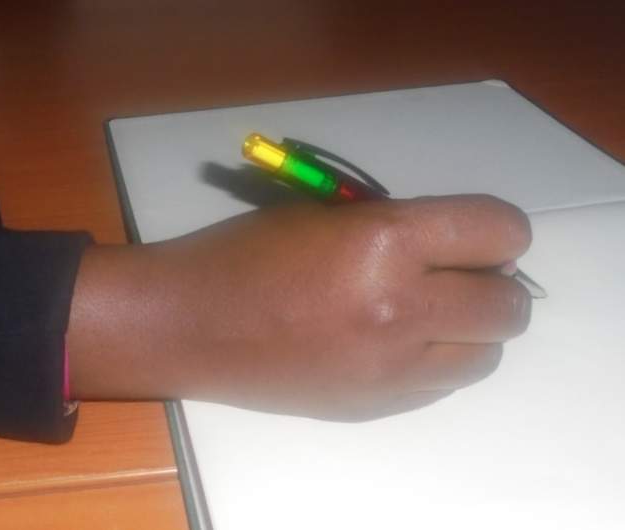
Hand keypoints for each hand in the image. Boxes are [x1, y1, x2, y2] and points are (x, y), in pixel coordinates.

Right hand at [68, 194, 531, 420]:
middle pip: (508, 304)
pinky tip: (395, 345)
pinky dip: (437, 360)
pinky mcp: (377, 406)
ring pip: (487, 353)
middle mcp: (403, 308)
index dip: (498, 230)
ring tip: (428, 314)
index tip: (479, 236)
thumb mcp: (326, 216)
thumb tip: (453, 248)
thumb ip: (397, 227)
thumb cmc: (245, 253)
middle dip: (492, 283)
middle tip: (455, 276)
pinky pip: (445, 384)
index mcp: (386, 242)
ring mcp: (393, 368)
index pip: (500, 231)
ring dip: (470, 328)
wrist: (189, 325)